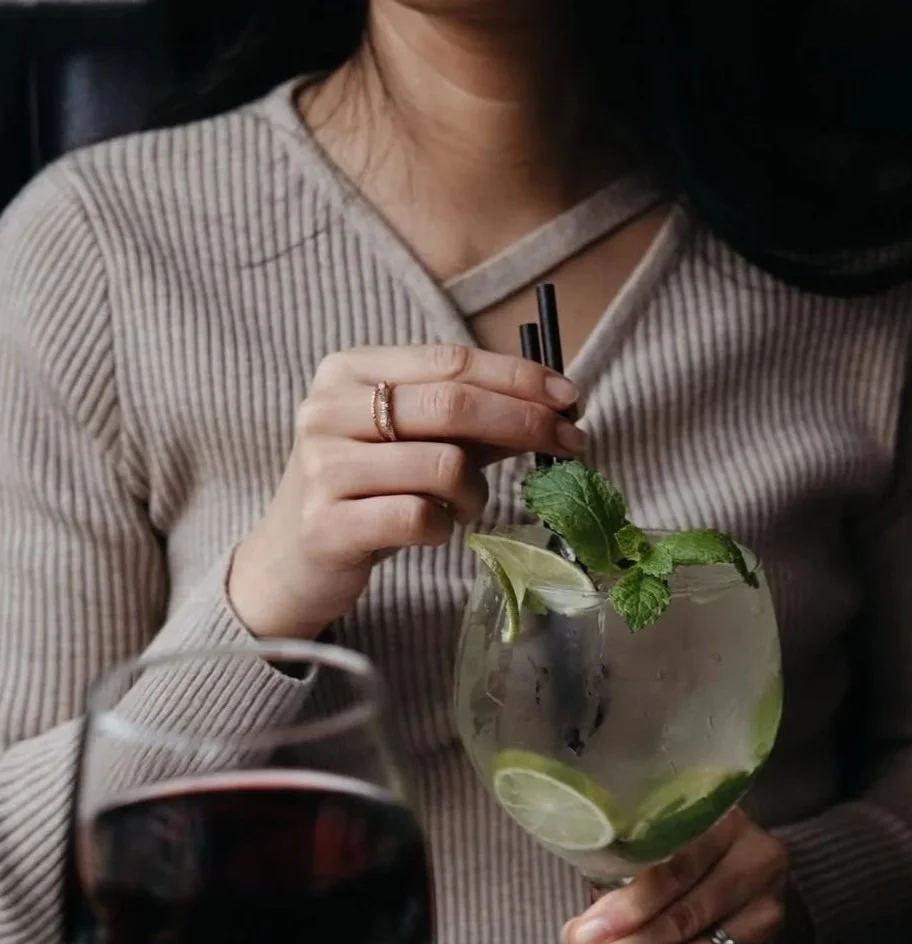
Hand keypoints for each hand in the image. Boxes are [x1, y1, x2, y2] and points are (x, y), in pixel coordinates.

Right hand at [229, 342, 583, 638]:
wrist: (290, 562)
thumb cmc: (363, 494)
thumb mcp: (412, 444)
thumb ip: (471, 423)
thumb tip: (552, 408)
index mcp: (350, 372)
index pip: (451, 361)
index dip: (519, 378)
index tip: (571, 399)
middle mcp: (329, 411)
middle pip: (452, 405)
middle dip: (525, 423)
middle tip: (571, 443)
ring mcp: (323, 468)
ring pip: (443, 466)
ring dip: (476, 492)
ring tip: (466, 506)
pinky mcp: (328, 526)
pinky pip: (421, 519)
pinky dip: (444, 528)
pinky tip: (433, 531)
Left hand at [553, 809, 810, 943]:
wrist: (749, 875)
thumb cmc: (688, 855)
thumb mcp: (660, 848)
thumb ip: (620, 883)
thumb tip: (578, 938)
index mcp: (725, 827)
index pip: (674, 871)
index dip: (626, 907)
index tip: (583, 936)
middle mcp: (755, 869)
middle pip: (683, 922)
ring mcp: (764, 919)